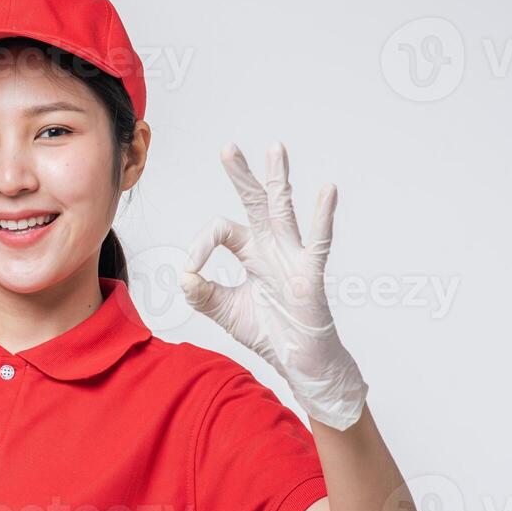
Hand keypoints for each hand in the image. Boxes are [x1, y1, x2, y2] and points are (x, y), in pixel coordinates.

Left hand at [179, 142, 367, 430]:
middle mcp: (272, 248)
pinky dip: (323, 217)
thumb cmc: (269, 333)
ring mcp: (293, 257)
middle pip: (254, 203)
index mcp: (251, 253)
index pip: (222, 231)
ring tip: (275, 148)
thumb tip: (183, 274)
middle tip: (228, 148)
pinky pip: (319, 241)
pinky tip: (328, 191)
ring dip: (277, 180)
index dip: (201, 244)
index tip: (191, 268)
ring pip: (283, 211)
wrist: (298, 362)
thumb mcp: (225, 311)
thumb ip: (201, 293)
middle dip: (241, 176)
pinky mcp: (311, 274)